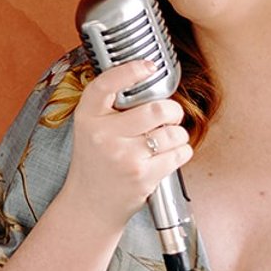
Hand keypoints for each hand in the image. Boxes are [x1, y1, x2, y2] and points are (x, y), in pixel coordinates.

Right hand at [59, 60, 191, 230]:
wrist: (90, 203)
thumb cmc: (95, 161)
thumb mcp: (90, 127)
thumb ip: (110, 106)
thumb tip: (147, 80)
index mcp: (88, 116)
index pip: (106, 84)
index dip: (130, 71)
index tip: (148, 66)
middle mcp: (104, 135)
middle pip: (155, 110)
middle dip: (173, 110)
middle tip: (170, 114)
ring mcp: (124, 156)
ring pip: (173, 133)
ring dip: (179, 134)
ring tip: (168, 138)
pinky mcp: (143, 175)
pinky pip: (179, 154)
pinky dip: (182, 151)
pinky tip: (169, 154)